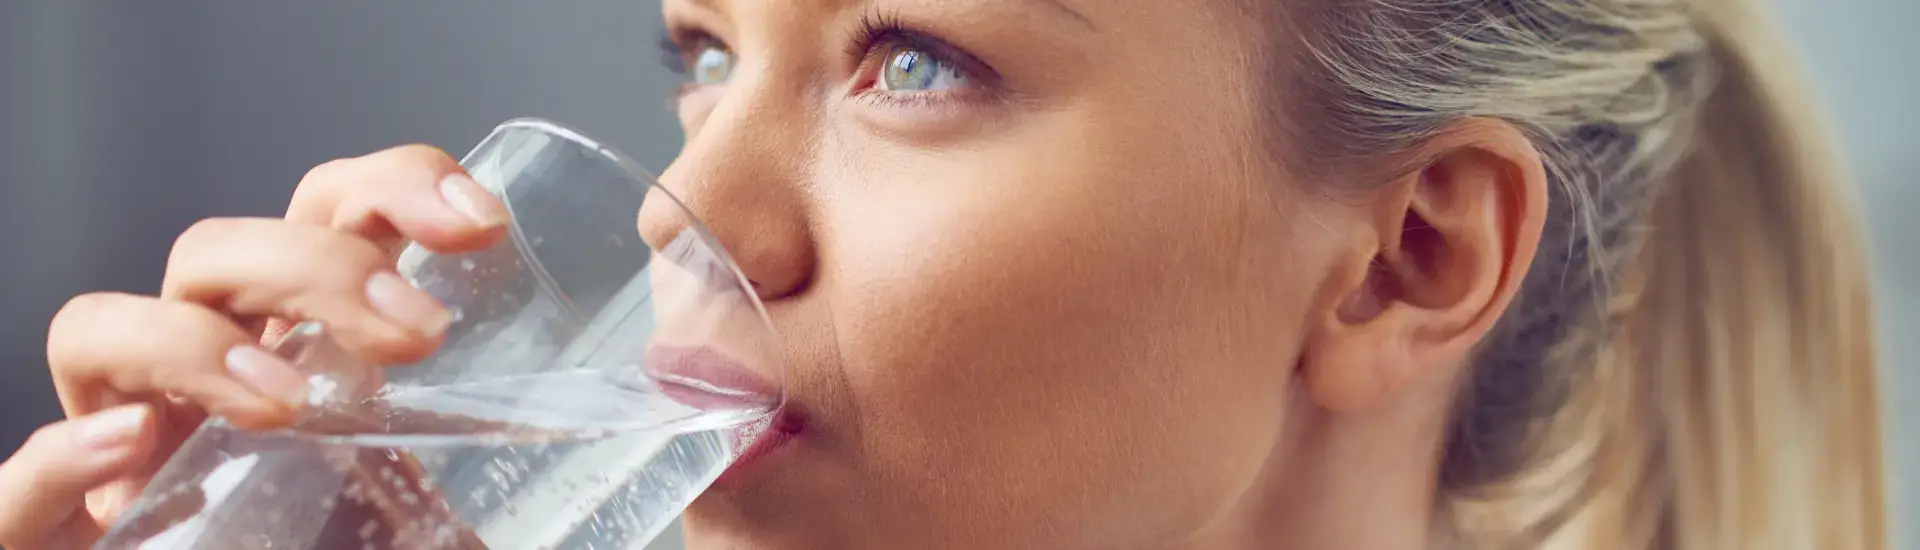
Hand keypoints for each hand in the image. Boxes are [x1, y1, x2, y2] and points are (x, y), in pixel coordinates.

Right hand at [0, 144, 510, 549]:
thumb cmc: (336, 542)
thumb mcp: (421, 506)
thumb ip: (478, 488)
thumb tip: (580, 470)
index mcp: (296, 335)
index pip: (329, 212)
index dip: (395, 188)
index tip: (483, 222)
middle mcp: (197, 363)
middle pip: (224, 253)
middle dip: (318, 265)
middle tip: (419, 331)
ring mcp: (115, 433)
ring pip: (105, 328)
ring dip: (195, 346)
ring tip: (285, 401)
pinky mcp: (49, 523)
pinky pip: (25, 483)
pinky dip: (66, 455)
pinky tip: (131, 444)